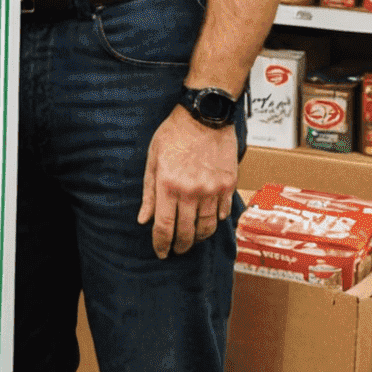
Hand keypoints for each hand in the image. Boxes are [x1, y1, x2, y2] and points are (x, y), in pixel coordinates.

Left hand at [138, 105, 237, 257]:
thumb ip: (149, 192)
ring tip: (192, 240)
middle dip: (180, 246)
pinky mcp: (228, 186)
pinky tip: (207, 222)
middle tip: (177, 250)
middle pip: (187, 232)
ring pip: (207, 227)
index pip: (164, 226)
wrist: (204, 118)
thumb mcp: (153, 159)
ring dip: (198, 238)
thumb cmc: (173, 135)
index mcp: (168, 185)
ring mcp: (212, 190)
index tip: (161, 253)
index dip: (161, 244)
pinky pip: (222, 214)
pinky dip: (215, 222)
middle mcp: (191, 192)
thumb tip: (143, 219)